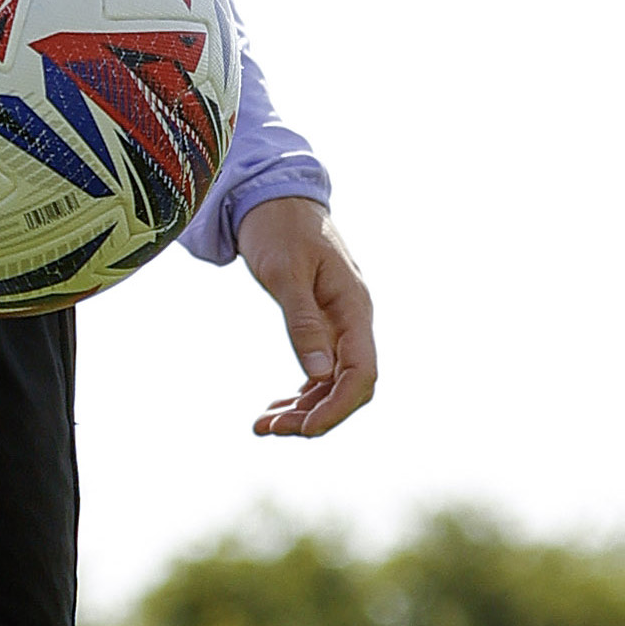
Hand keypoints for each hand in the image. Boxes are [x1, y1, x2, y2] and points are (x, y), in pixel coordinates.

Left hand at [237, 197, 376, 437]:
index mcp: (353, 307)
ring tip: (262, 426)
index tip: (303, 429)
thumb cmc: (279, 227)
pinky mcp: (321, 324)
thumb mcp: (285, 272)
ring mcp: (339, 324)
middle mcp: (352, 320)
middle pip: (347, 386)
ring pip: (332, 384)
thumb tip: (321, 375)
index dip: (337, 407)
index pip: (361, 374)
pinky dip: (299, 393)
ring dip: (303, 409)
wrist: (273, 196)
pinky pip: (319, 371)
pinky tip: (273, 410)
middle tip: (268, 430)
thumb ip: (303, 321)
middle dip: (314, 415)